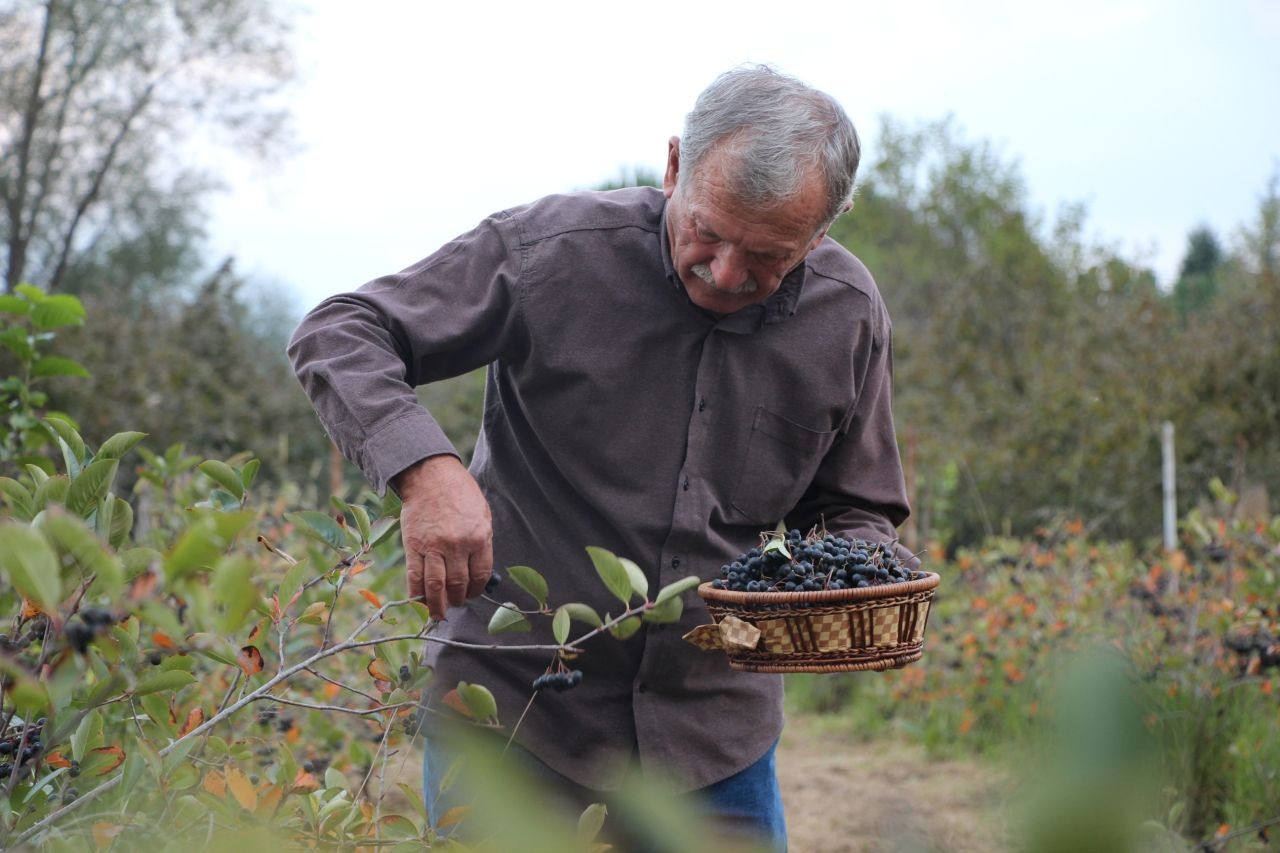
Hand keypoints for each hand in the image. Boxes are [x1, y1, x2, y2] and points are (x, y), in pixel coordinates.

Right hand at [392, 455, 492, 619]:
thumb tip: (482, 572)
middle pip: (459, 584)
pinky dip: (417, 594)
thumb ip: (483, 541)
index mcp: (479, 537)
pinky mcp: (413, 545)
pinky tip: (420, 602)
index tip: (472, 594)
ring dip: (438, 604)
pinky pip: (415, 576)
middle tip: (456, 603)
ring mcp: (434, 546)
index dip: (476, 590)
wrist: (431, 475)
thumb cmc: (460, 493)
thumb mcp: (482, 513)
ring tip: (439, 612)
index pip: (480, 575)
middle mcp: (457, 545)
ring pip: (436, 586)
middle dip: (458, 599)